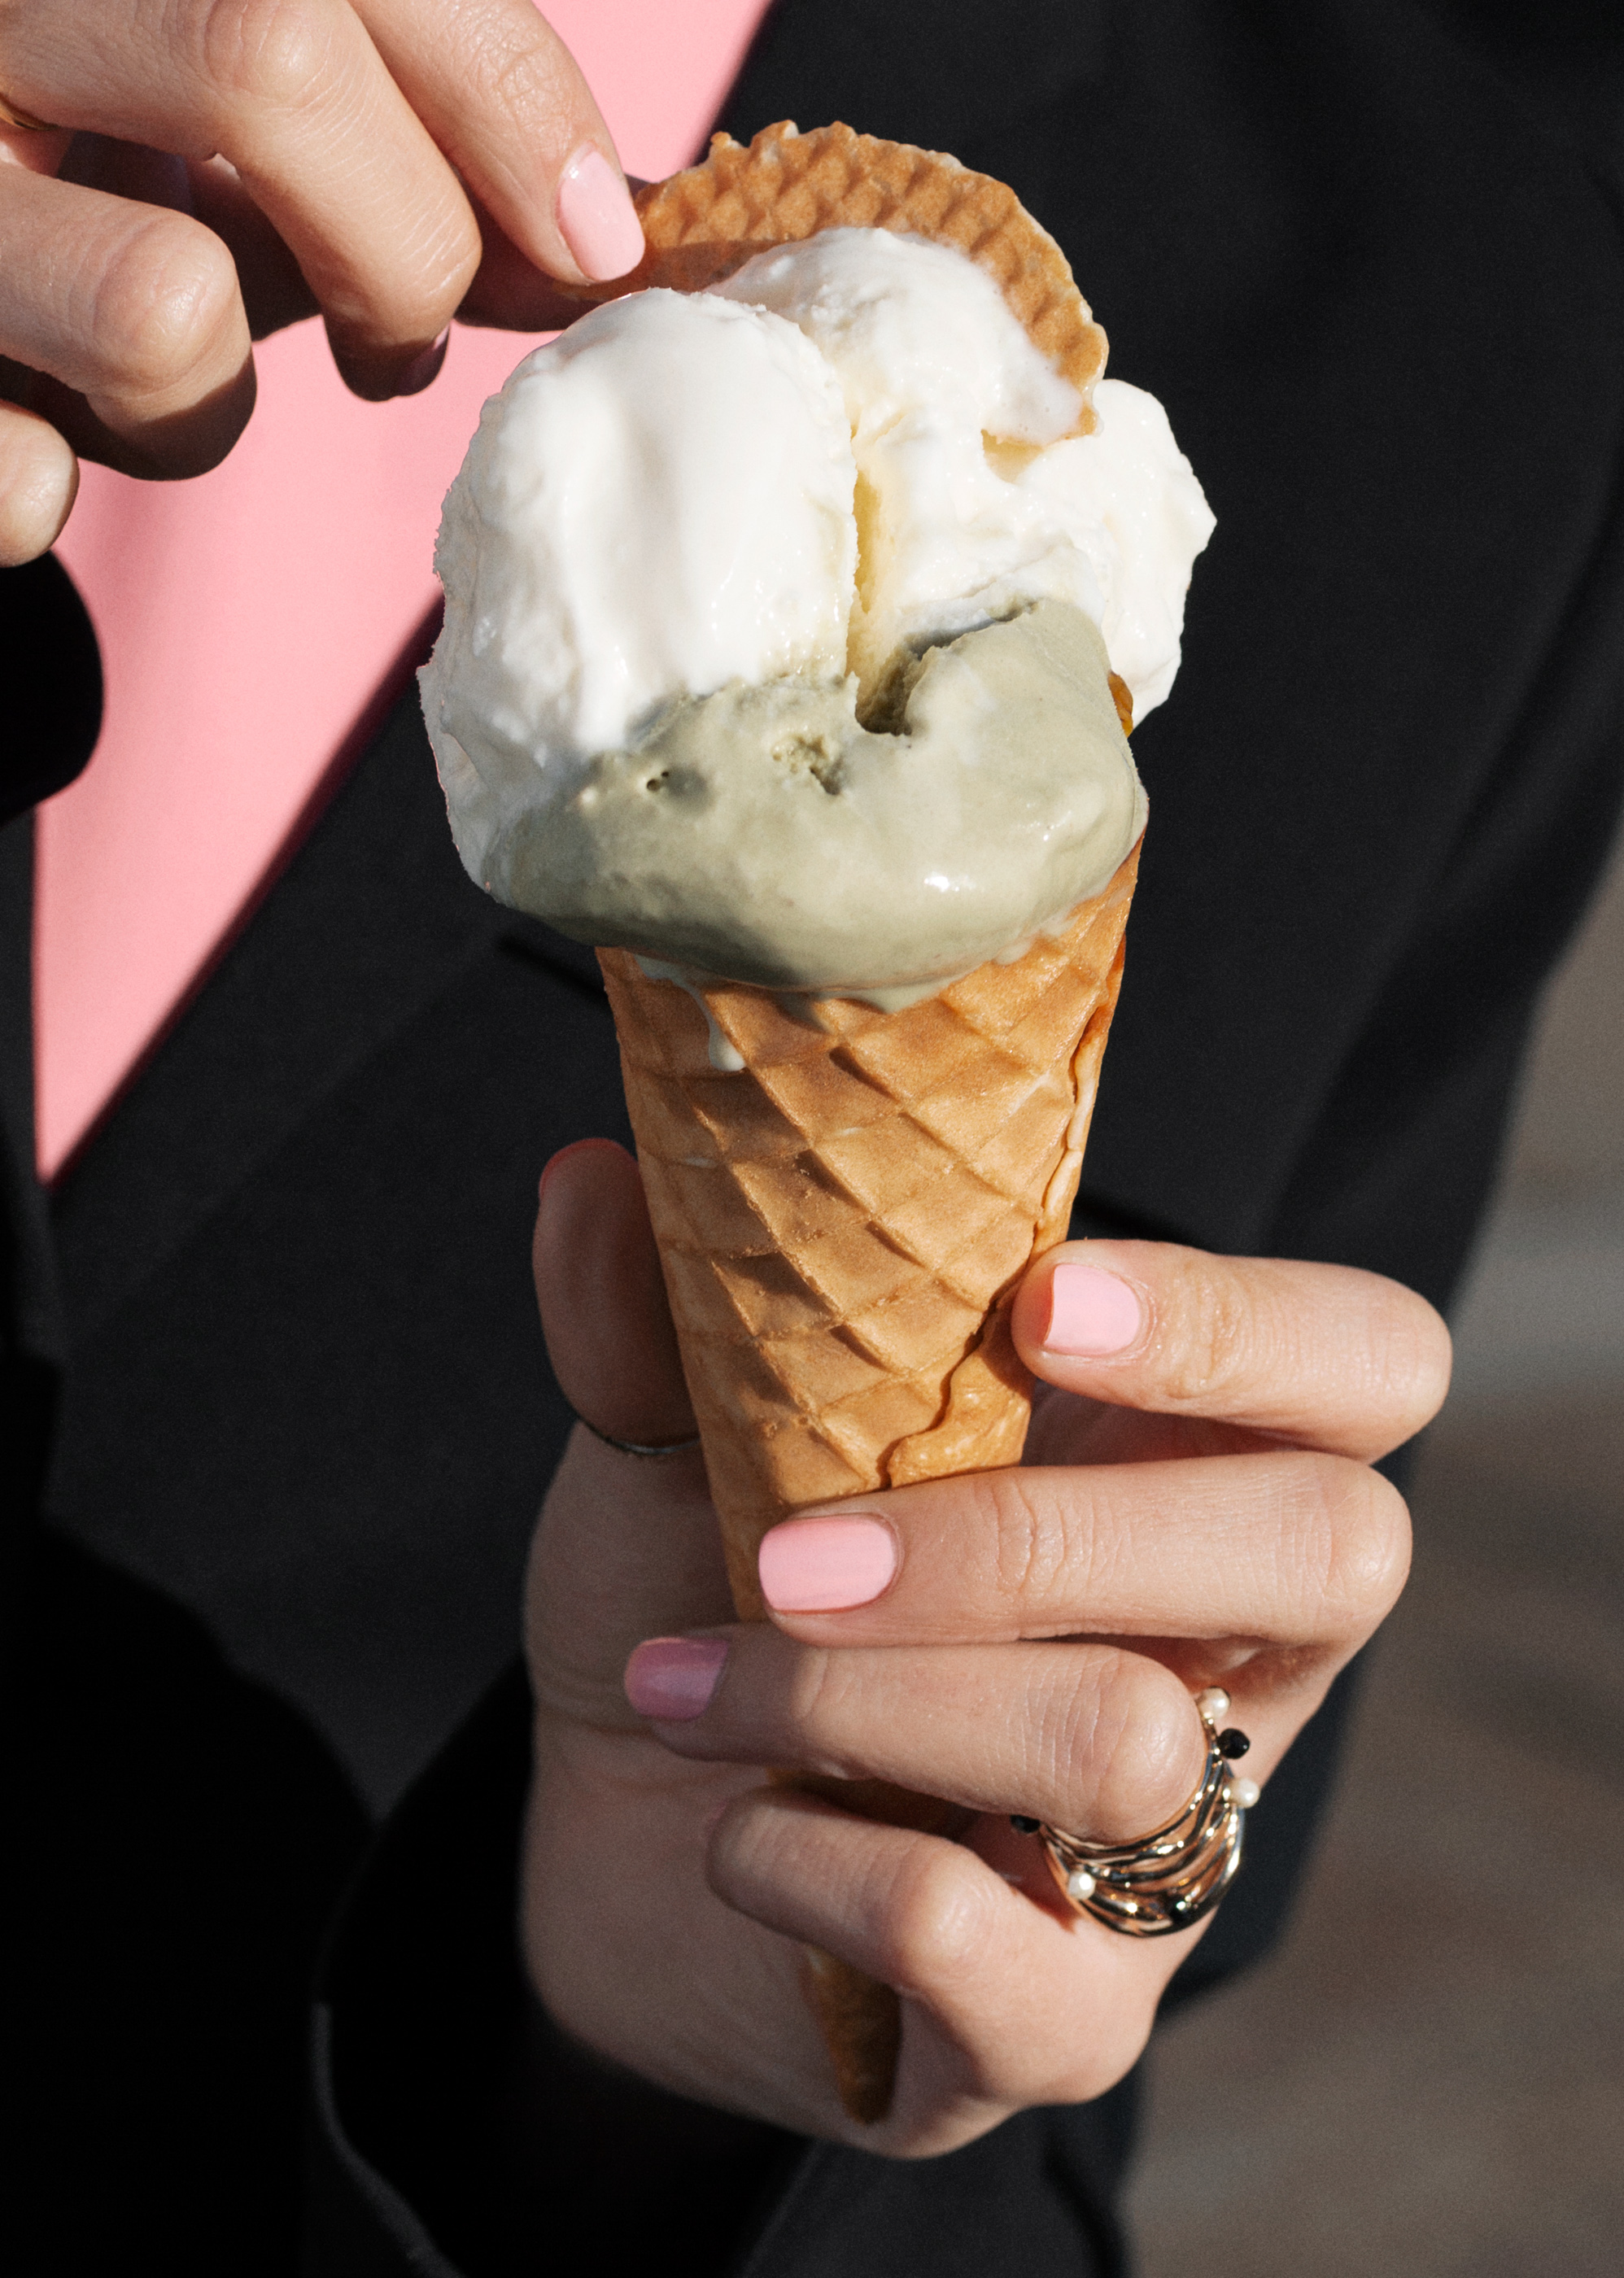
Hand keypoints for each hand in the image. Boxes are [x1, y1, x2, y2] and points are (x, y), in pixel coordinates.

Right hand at [0, 0, 643, 562]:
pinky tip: (39, 436)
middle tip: (396, 336)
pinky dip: (54, 482)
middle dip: (403, 248)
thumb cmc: (90, 164)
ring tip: (169, 383)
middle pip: (271, 59)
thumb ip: (413, 138)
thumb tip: (599, 242)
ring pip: (162, 302)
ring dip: (213, 402)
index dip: (510, 99)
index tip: (595, 242)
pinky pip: (18, 474)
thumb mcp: (252, 117)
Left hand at [522, 1140, 1447, 2152]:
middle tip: (796, 1553)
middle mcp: (1221, 1654)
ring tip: (688, 1680)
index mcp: (1173, 1468)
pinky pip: (1000, 1949)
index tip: (1038, 1305)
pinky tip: (734, 1836)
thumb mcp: (674, 1440)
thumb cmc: (701, 1593)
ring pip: (1131, 1746)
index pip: (1366, 1364)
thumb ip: (660, 1316)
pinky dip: (819, 1865)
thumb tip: (592, 1174)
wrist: (617, 1840)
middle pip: (1332, 1549)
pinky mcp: (1068, 2023)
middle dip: (1041, 1537)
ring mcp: (1165, 1850)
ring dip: (863, 1699)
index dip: (1247, 1326)